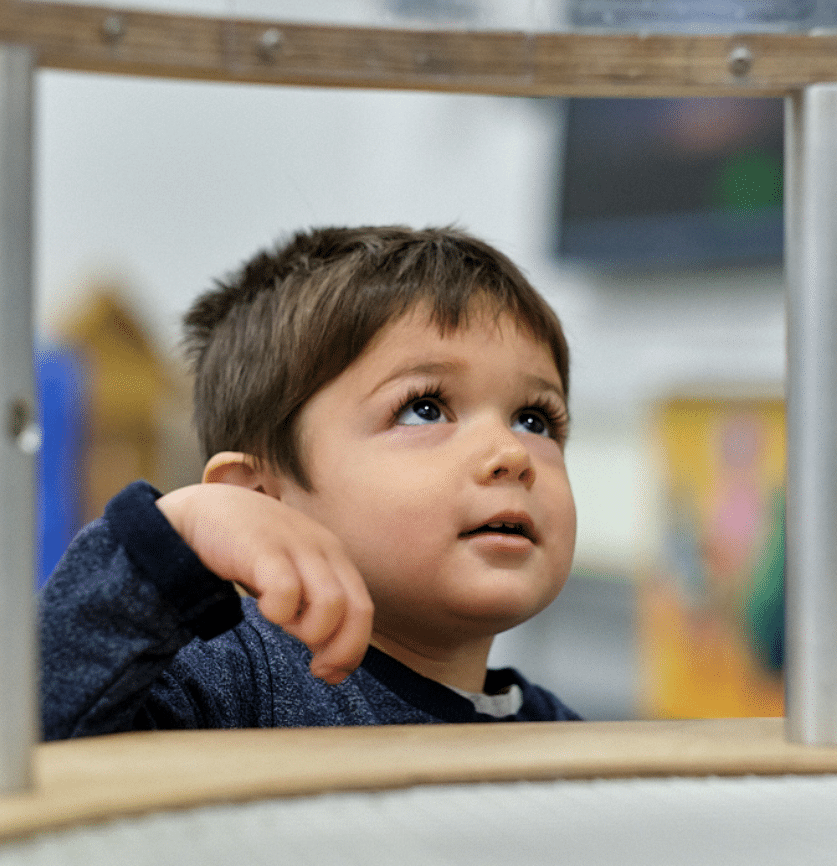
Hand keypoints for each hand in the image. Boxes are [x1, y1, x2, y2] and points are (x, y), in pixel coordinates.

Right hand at [155, 484, 373, 684]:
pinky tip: (263, 606)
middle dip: (343, 649)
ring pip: (331, 603)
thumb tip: (333, 663)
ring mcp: (296, 545)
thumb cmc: (250, 552)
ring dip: (311, 629)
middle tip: (317, 669)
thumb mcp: (293, 575)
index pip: (363, 609)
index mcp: (334, 557)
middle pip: (358, 609)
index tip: (331, 673)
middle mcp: (323, 548)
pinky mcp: (264, 547)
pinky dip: (279, 611)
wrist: (203, 512)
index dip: (354, 649)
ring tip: (284, 623)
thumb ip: (315, 608)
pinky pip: (287, 589)